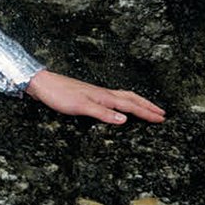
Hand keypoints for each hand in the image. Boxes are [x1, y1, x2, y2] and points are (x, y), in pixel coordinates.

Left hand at [24, 69, 165, 125]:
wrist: (43, 84)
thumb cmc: (59, 95)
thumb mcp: (81, 107)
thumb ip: (103, 114)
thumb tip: (125, 120)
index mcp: (104, 97)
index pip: (131, 106)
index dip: (147, 113)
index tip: (162, 118)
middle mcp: (103, 93)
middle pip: (131, 98)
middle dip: (147, 106)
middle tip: (162, 113)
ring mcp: (96, 93)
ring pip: (123, 97)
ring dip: (138, 102)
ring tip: (147, 108)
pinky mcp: (89, 95)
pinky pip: (114, 98)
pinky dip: (124, 102)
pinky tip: (119, 106)